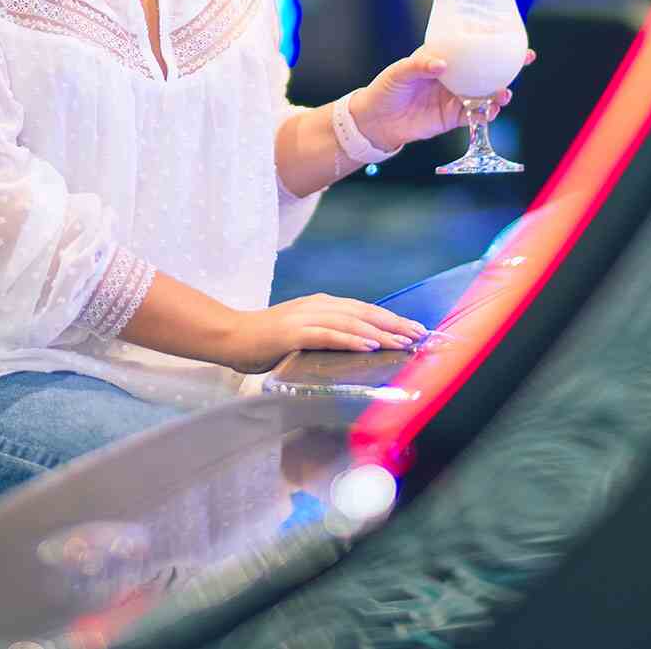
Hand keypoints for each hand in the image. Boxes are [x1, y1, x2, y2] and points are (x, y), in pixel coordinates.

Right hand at [219, 294, 426, 374]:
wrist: (230, 336)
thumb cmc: (265, 340)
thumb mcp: (302, 332)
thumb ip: (326, 335)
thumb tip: (357, 346)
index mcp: (320, 304)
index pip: (363, 309)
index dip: (390, 318)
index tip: (414, 329)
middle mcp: (317, 306)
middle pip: (364, 312)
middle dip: (394, 324)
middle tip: (419, 335)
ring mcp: (305, 317)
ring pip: (351, 322)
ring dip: (380, 332)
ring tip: (403, 342)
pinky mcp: (294, 333)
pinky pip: (329, 335)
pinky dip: (351, 339)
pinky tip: (370, 345)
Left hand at [350, 46, 536, 149]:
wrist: (376, 120)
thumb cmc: (386, 89)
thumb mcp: (399, 71)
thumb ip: (420, 65)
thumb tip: (441, 64)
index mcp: (443, 58)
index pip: (471, 48)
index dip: (492, 42)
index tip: (512, 37)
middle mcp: (454, 77)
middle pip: (487, 70)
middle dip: (508, 66)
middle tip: (523, 61)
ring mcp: (456, 97)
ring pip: (486, 93)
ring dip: (500, 93)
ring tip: (504, 93)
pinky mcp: (453, 118)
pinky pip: (476, 115)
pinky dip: (487, 113)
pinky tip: (492, 110)